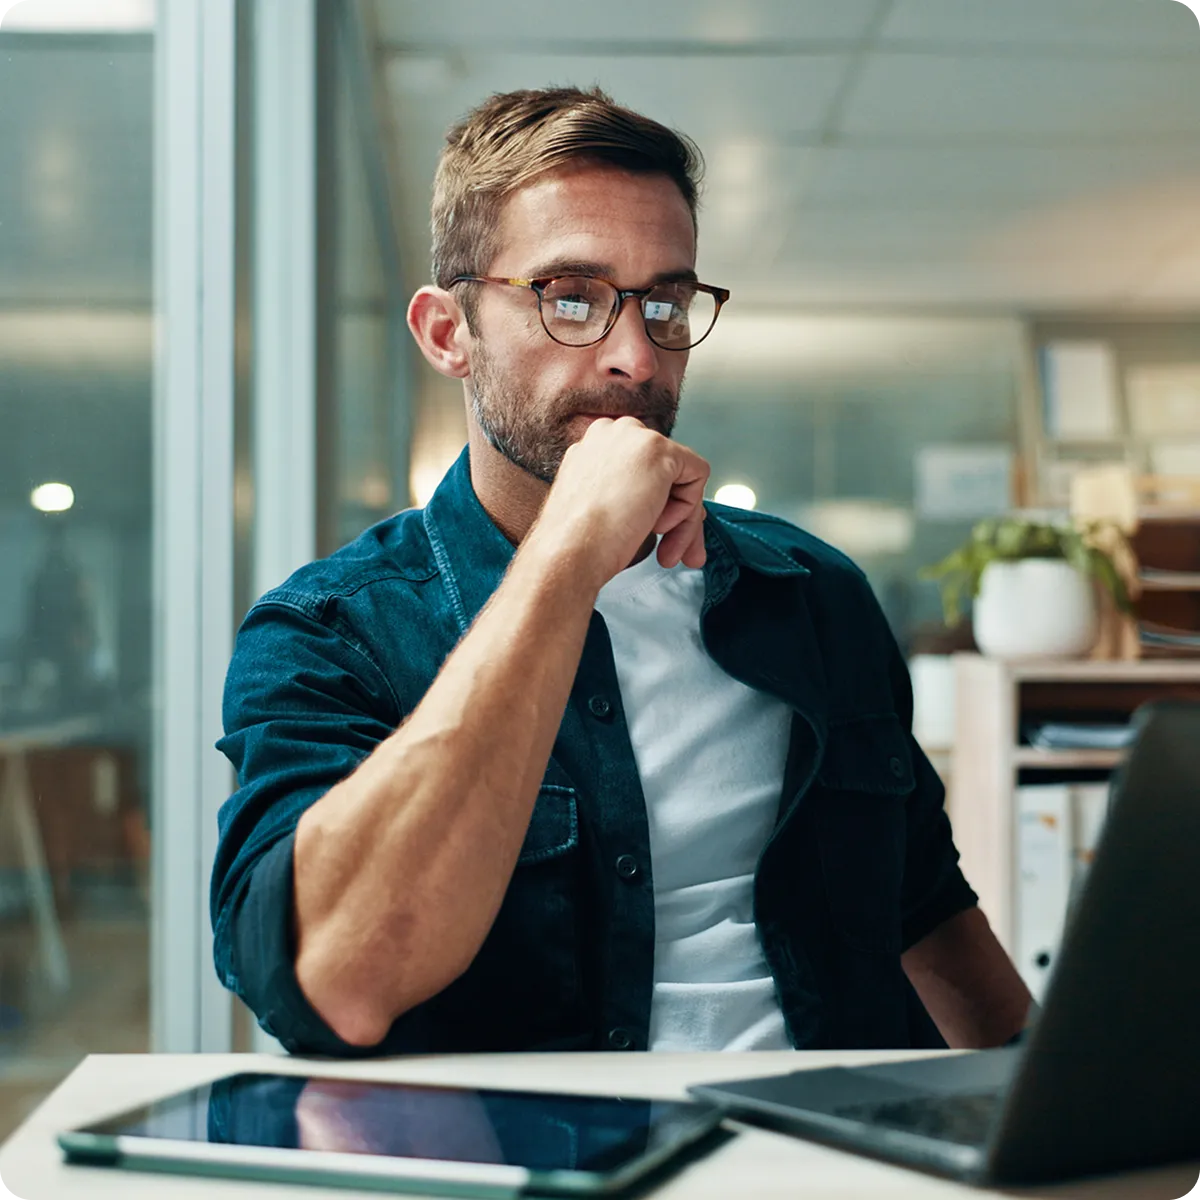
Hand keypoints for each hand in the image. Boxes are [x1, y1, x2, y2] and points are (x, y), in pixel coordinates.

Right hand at [530, 416, 708, 588]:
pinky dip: (688, 510)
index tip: (657, 536)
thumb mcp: (605, 510)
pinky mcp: (659, 449)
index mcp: (593, 446)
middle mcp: (612, 432)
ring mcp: (635, 437)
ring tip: (668, 551)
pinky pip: (697, 475)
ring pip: (682, 475)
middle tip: (674, 551)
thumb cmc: (578, 542)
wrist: (569, 549)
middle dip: (675, 513)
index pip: (642, 470)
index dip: (656, 505)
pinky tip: (659, 526)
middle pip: (664, 470)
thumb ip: (633, 497)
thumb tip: (672, 507)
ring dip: (682, 520)